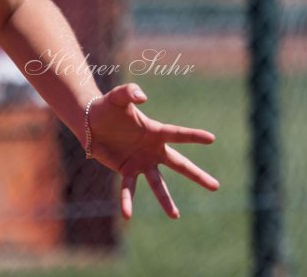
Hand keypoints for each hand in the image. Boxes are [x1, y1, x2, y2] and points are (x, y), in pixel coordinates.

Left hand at [86, 82, 219, 219]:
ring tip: (175, 215)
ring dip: (165, 200)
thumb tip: (143, 97)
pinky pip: (128, 188)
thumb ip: (130, 91)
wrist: (91, 121)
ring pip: (157, 184)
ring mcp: (141, 162)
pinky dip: (127, 201)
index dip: (194, 136)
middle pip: (179, 164)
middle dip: (197, 175)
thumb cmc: (109, 107)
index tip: (212, 138)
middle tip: (216, 187)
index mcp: (155, 132)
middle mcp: (153, 150)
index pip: (178, 134)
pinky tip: (127, 215)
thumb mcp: (118, 96)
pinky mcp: (126, 170)